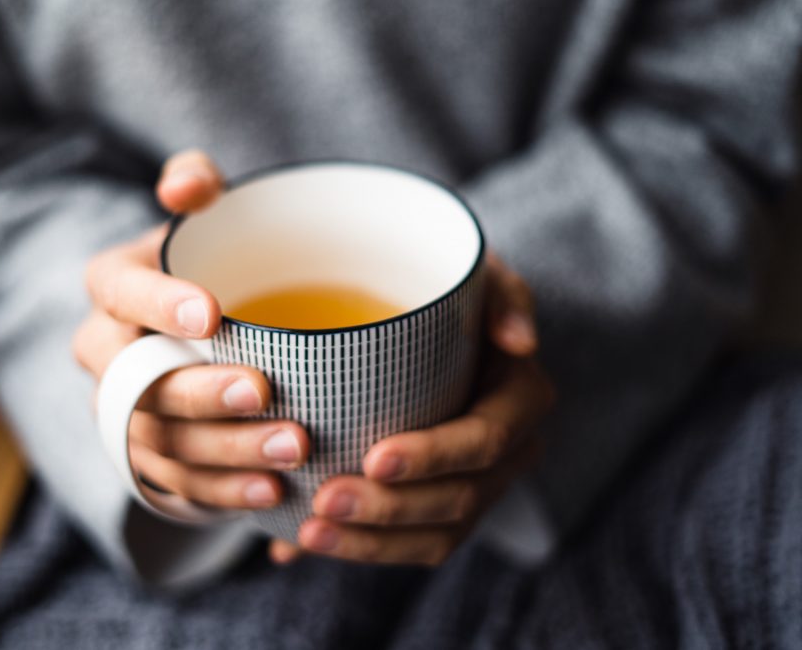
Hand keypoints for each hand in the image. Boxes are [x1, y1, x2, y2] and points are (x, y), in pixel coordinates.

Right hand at [73, 150, 309, 511]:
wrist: (199, 331)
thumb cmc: (213, 262)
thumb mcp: (207, 215)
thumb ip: (198, 184)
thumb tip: (184, 186)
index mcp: (112, 287)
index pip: (119, 292)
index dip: (157, 305)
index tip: (212, 315)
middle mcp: (104, 354)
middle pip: (135, 382)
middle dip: (198, 391)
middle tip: (264, 392)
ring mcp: (119, 413)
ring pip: (158, 441)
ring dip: (224, 450)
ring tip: (291, 449)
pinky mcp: (145, 460)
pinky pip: (175, 484)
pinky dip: (222, 491)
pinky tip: (272, 491)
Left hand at [270, 252, 555, 565]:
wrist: (428, 322)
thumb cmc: (451, 291)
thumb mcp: (480, 274)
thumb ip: (503, 293)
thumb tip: (521, 342)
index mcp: (520, 400)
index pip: (486, 440)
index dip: (435, 456)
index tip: (375, 457)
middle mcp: (508, 453)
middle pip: (458, 499)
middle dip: (391, 508)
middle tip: (325, 499)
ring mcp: (476, 487)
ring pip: (434, 535)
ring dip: (370, 542)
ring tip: (309, 533)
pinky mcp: (439, 510)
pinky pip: (409, 545)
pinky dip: (358, 548)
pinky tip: (300, 543)